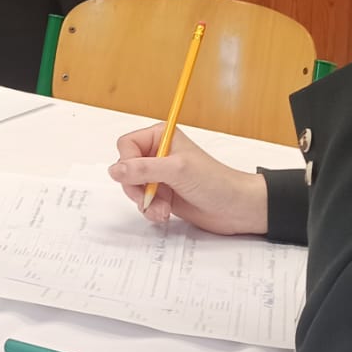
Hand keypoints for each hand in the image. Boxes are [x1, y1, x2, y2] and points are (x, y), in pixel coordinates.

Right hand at [109, 123, 269, 234]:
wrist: (235, 208)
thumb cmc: (215, 182)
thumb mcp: (177, 170)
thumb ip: (143, 169)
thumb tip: (115, 170)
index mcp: (160, 137)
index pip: (126, 145)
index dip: (127, 163)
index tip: (138, 178)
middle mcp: (158, 154)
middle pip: (126, 168)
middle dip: (136, 187)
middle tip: (148, 198)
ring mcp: (160, 175)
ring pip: (132, 187)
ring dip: (144, 202)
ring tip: (162, 209)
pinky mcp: (163, 193)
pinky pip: (142, 201)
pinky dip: (150, 210)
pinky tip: (164, 213)